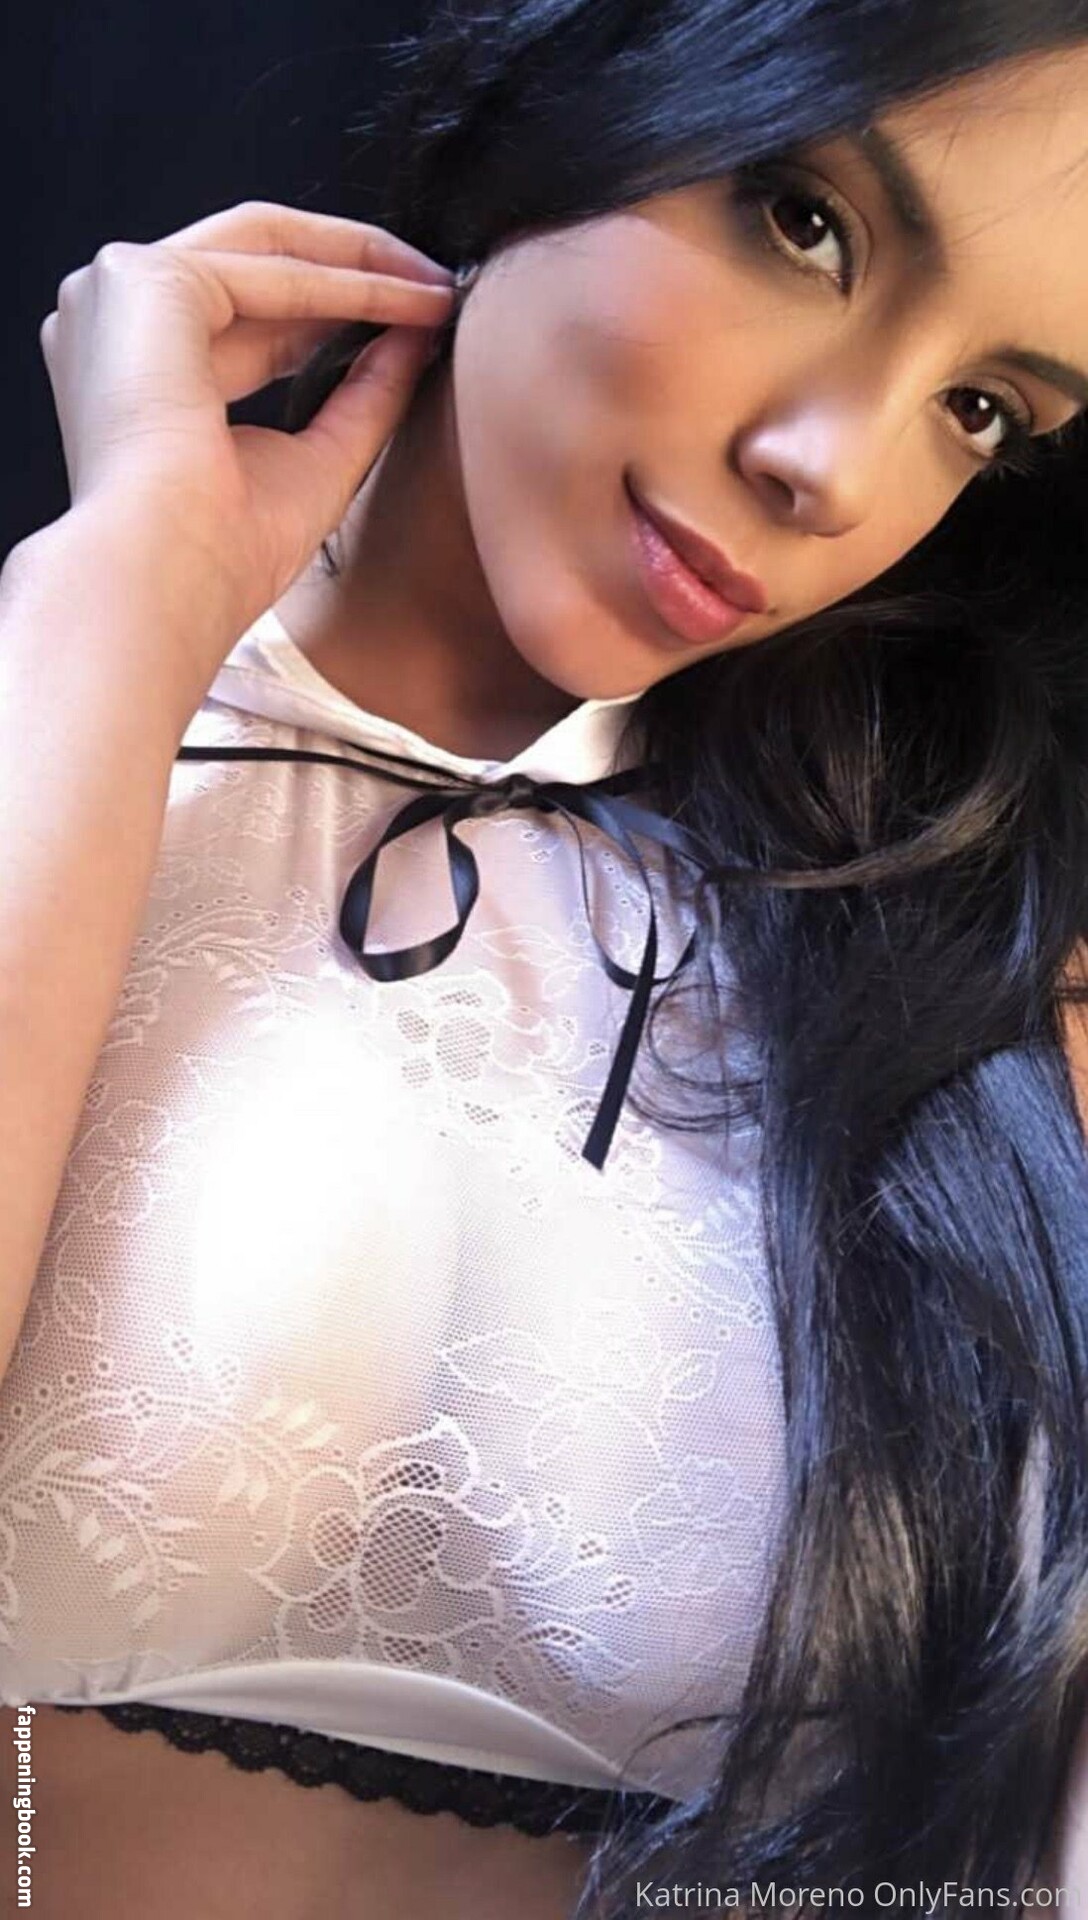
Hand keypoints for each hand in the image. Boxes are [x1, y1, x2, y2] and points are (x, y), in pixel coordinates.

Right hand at [36, 199, 456, 704]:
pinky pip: (268, 267)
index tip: (413, 314)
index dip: (334, 308)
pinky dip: (348, 282)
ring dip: (362, 264)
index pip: (245, 312)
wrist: (170, 579)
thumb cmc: (224, 555)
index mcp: (135, 369)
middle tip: (437, 284)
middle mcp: (113, 320)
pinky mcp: (143, 282)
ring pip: (263, 246)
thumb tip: (421, 329)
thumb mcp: (318, 458)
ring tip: (438, 291)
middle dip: (353, 265)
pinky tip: (411, 300)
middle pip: (252, 259)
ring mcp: (117, 293)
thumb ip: (364, 393)